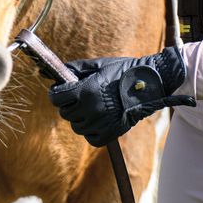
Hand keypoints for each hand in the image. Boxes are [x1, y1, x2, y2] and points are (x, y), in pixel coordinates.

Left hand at [48, 46, 194, 146]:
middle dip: (69, 104)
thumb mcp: (98, 65)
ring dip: (80, 117)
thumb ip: (75, 69)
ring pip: (76, 126)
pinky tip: (99, 119)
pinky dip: (91, 130)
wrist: (148, 85)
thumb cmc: (122, 71)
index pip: (56, 98)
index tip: (61, 91)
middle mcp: (89, 109)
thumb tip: (54, 72)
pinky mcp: (109, 134)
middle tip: (81, 97)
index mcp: (85, 91)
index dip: (56, 93)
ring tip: (93, 107)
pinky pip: (90, 137)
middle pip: (65, 113)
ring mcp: (99, 123)